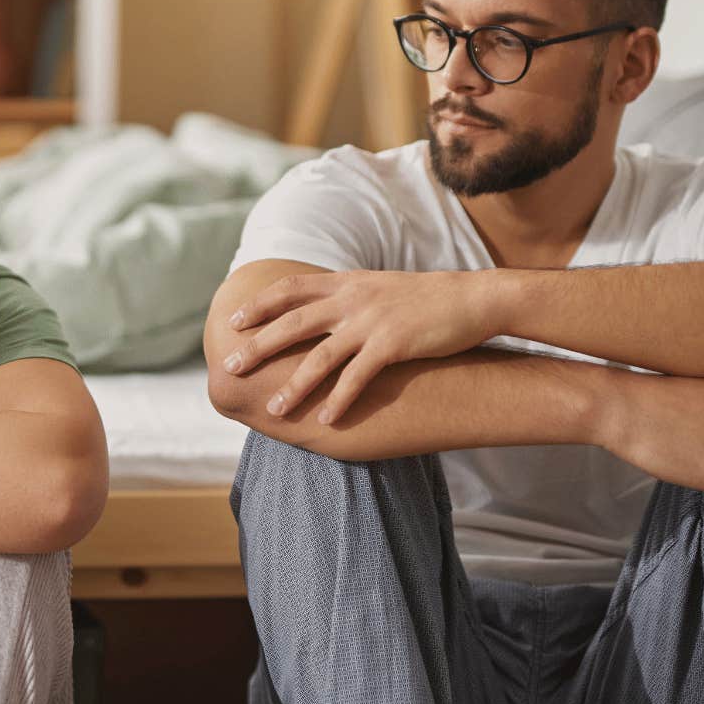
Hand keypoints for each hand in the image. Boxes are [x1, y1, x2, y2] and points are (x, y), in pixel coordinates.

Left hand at [220, 270, 501, 423]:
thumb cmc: (427, 299)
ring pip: (321, 357)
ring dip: (295, 386)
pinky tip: (326, 421)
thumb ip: (348, 298)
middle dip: (259, 346)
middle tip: (230, 367)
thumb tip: (320, 314)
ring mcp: (372, 321)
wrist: (474, 298)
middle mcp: (353, 299)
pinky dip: (340, 400)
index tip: (233, 321)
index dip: (260, 305)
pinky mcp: (394, 344)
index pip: (291, 289)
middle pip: (293, 323)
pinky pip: (358, 377)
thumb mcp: (379, 287)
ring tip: (274, 410)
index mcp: (347, 283)